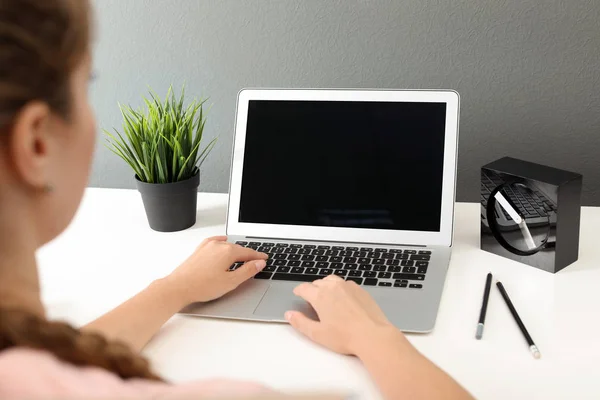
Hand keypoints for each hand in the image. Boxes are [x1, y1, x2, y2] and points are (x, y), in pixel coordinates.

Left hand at [167, 236, 267, 303]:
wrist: (178, 287)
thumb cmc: (202, 286)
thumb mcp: (231, 282)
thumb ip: (247, 271)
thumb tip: (259, 263)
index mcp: (228, 251)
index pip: (249, 253)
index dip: (258, 256)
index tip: (265, 258)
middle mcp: (218, 245)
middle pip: (239, 248)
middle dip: (249, 253)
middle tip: (257, 259)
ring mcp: (207, 246)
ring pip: (227, 245)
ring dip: (236, 250)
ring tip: (243, 255)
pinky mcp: (199, 250)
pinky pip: (215, 241)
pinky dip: (222, 241)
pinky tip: (223, 241)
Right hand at [286, 275, 406, 355]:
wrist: (372, 335)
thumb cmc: (346, 336)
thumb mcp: (317, 334)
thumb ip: (300, 322)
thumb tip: (289, 315)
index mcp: (320, 296)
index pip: (304, 288)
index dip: (299, 290)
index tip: (298, 293)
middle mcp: (333, 287)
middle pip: (317, 282)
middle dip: (312, 289)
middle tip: (311, 299)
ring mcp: (348, 286)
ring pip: (331, 280)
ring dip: (325, 285)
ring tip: (326, 296)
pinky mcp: (360, 289)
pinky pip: (345, 283)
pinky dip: (340, 288)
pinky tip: (342, 298)